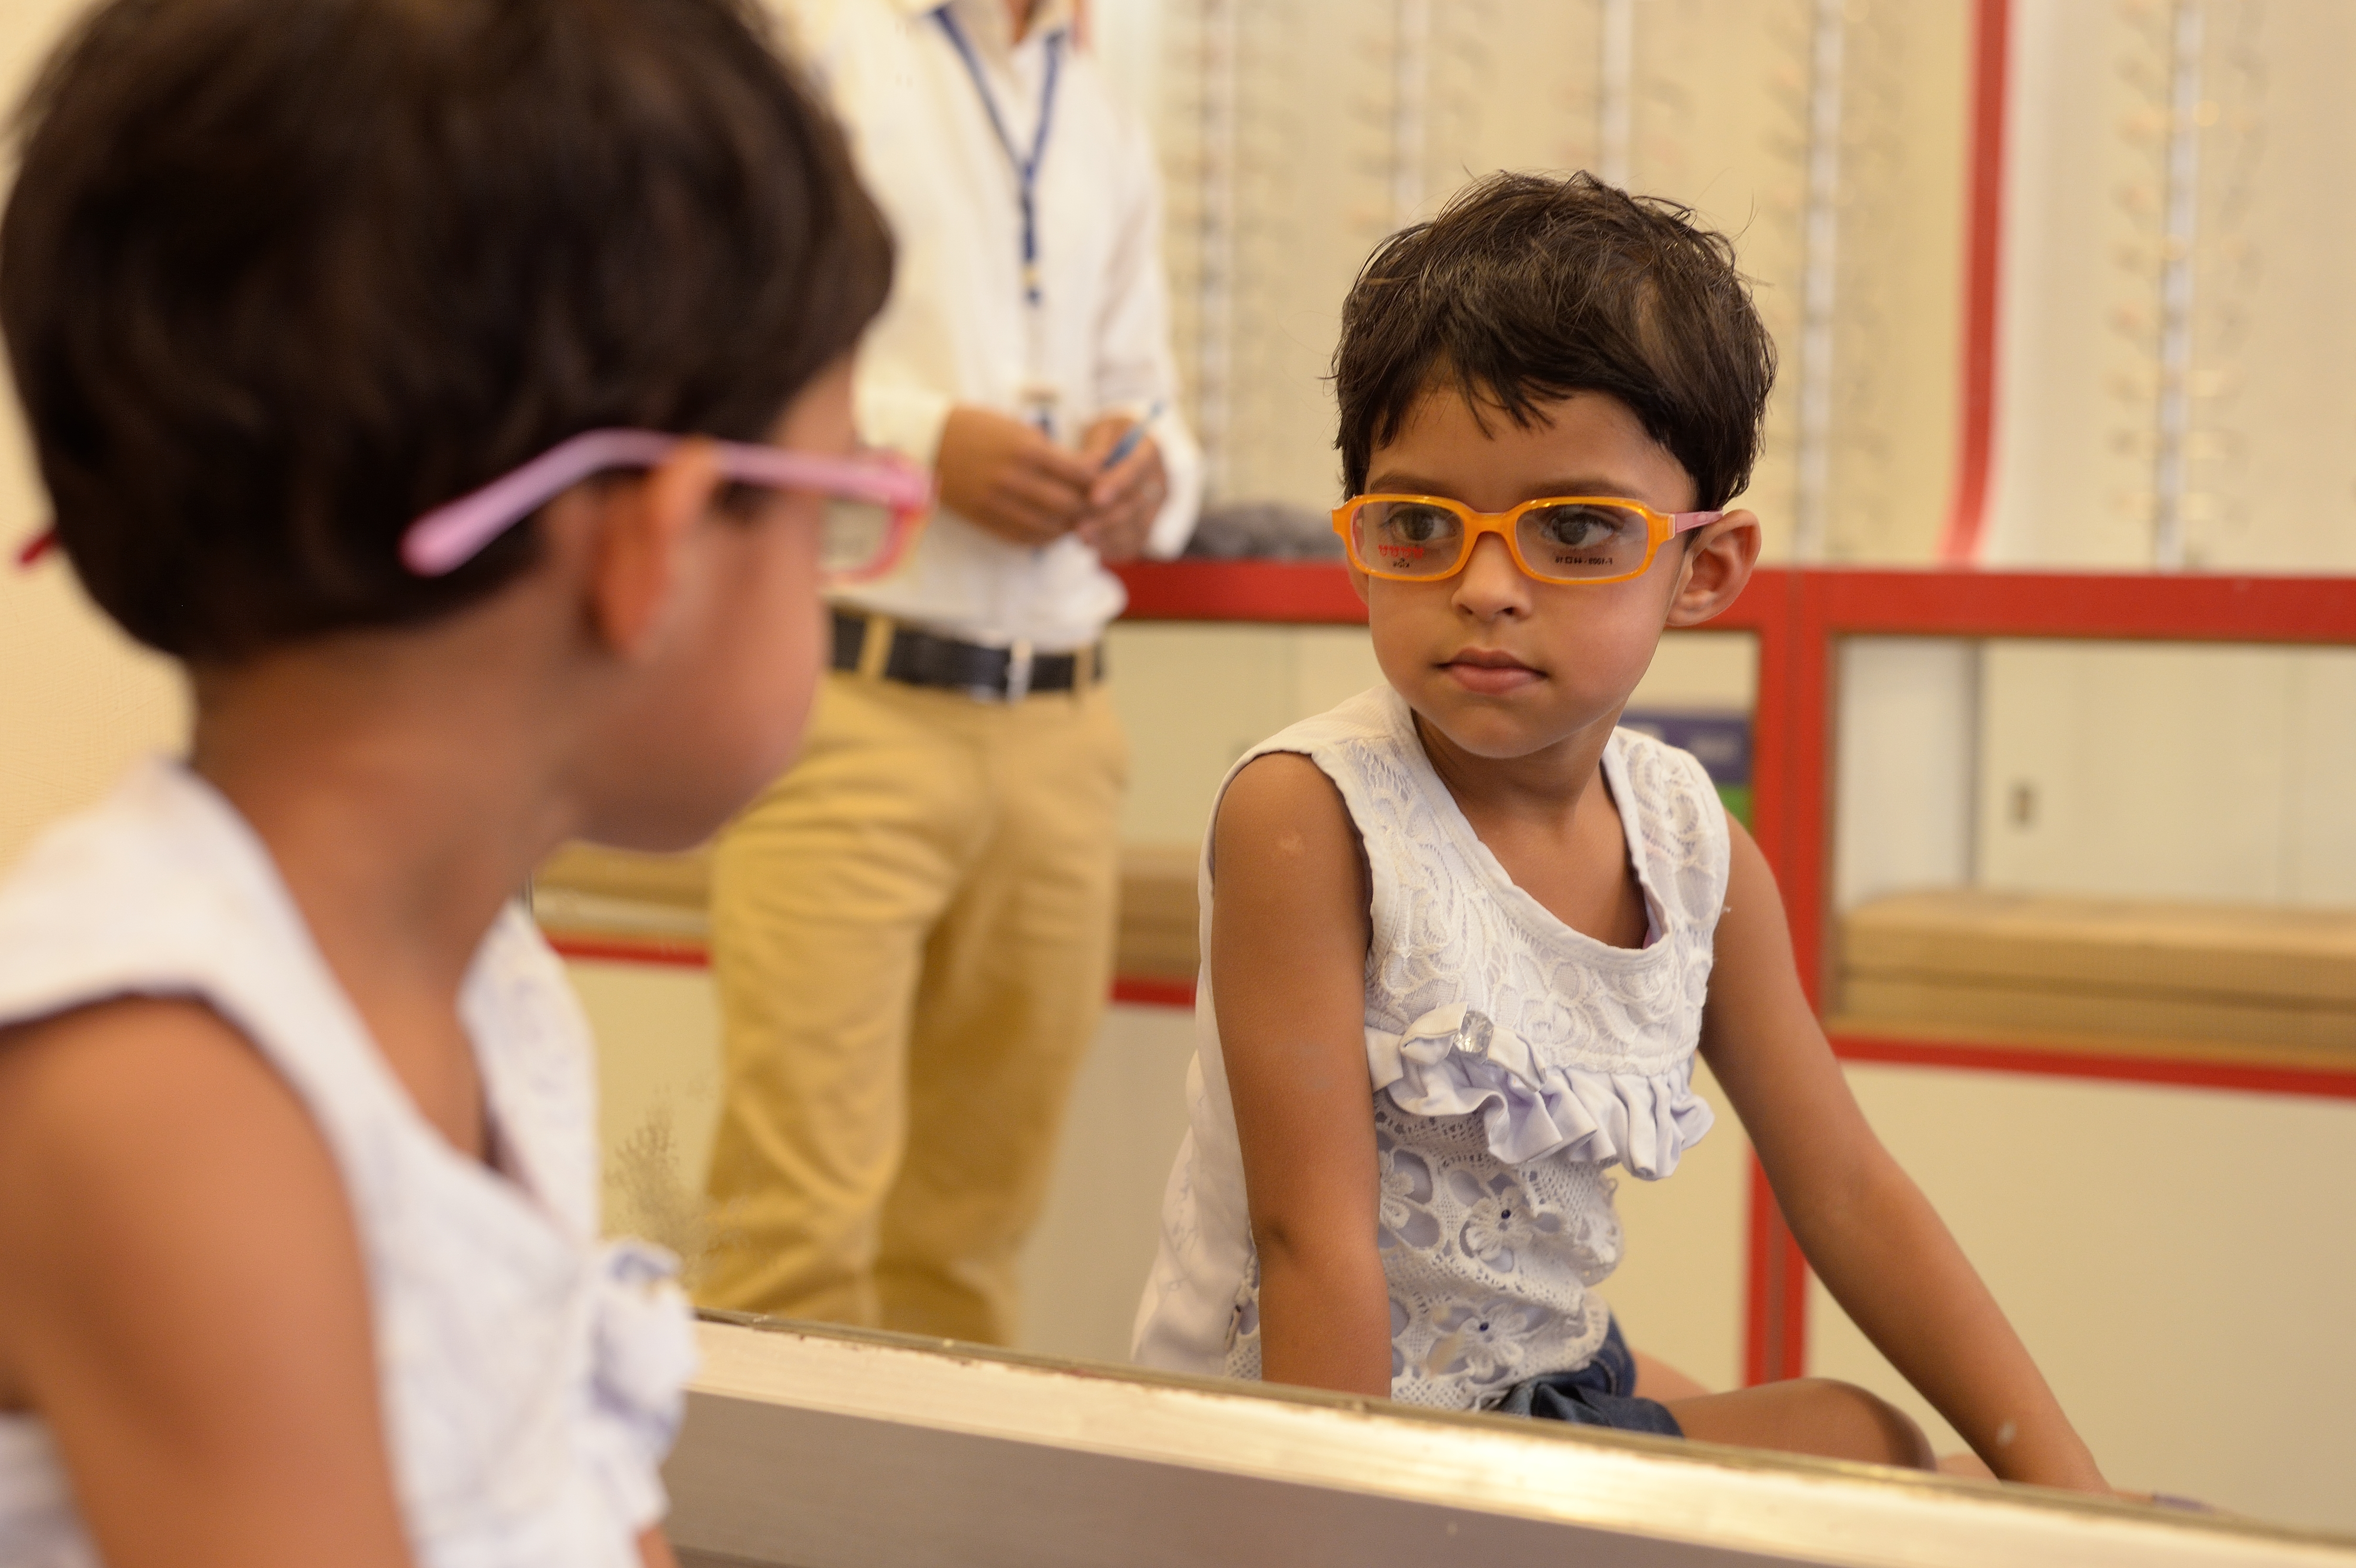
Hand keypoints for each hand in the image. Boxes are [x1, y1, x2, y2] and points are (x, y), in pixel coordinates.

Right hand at [935, 405, 1095, 546]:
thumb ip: (1051, 452)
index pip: (1079, 475)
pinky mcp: (984, 519)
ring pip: (1050, 528)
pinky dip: (1044, 538)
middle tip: (1096, 505)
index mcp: (1025, 450)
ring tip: (1075, 519)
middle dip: (1088, 507)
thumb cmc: (977, 428)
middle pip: (1069, 505)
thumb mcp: (1017, 428)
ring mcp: (997, 503)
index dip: (1098, 480)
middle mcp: (1013, 479)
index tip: (1103, 479)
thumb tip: (1086, 472)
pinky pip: (1024, 539)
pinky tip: (1051, 529)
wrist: (929, 441)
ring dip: (1068, 526)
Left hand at [1074, 414, 1167, 564]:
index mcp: (1149, 451)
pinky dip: (1114, 549)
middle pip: (1138, 505)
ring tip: (1081, 538)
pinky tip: (1092, 547)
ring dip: (1109, 537)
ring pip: (1137, 529)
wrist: (1117, 452)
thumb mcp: (1100, 429)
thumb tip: (1092, 470)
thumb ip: (1097, 447)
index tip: (1094, 497)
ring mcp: (1156, 507)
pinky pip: (1134, 543)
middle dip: (1108, 518)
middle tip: (1080, 527)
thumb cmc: (1105, 439)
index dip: (1117, 484)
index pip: (1137, 469)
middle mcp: (1159, 481)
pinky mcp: (1147, 525)